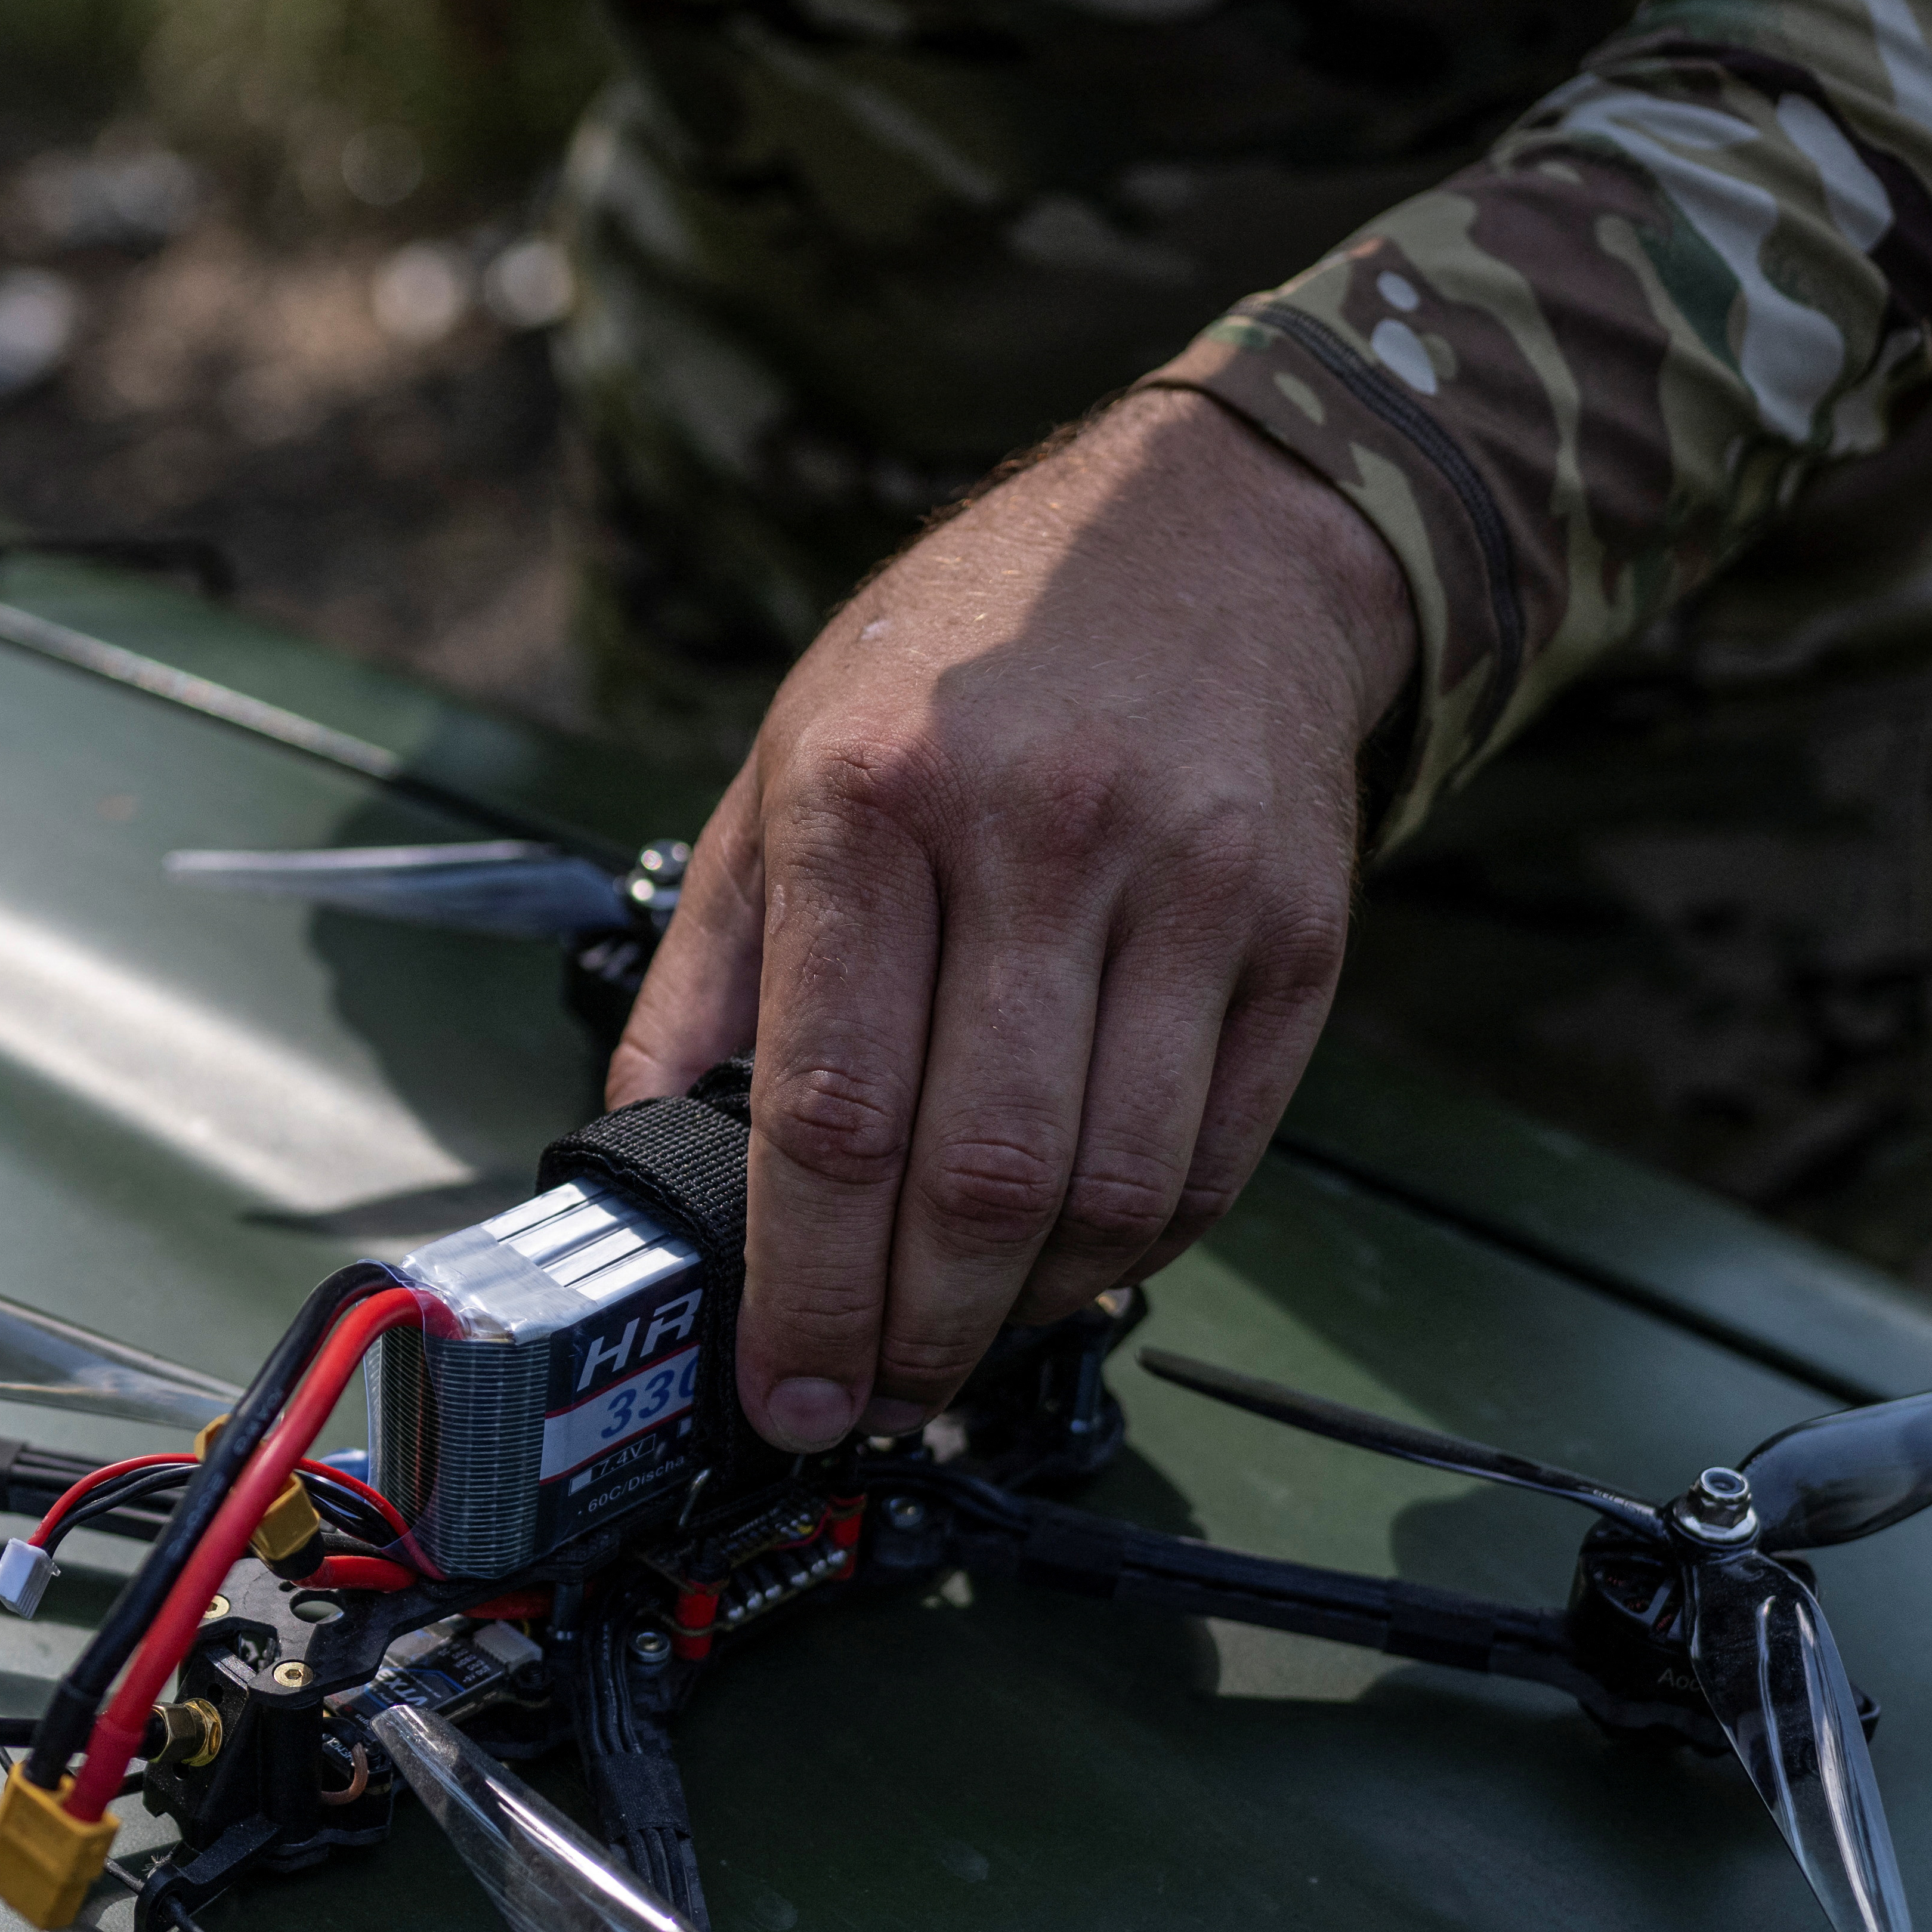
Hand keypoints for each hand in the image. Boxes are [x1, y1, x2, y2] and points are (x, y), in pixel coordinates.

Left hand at [608, 388, 1413, 1449]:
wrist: (1212, 531)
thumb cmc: (970, 653)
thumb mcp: (785, 764)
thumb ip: (708, 967)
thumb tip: (636, 1148)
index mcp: (873, 799)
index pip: (831, 1110)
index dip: (802, 1288)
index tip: (781, 1389)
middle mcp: (1037, 839)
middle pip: (976, 1179)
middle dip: (910, 1334)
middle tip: (867, 1400)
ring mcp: (1186, 887)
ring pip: (1108, 1192)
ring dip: (1024, 1312)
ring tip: (958, 1343)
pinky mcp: (1295, 934)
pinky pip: (1212, 1156)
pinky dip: (1132, 1249)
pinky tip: (1067, 1264)